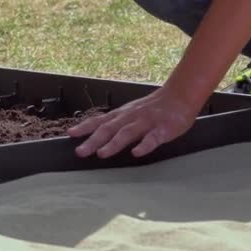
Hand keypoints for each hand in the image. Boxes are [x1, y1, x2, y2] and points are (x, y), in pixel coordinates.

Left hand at [67, 88, 200, 158]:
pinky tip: (137, 153)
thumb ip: (114, 124)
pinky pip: (153, 138)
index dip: (84, 127)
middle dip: (93, 140)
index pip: (99, 121)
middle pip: (108, 129)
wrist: (180, 96)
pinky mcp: (163, 129)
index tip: (70, 134)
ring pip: (127, 133)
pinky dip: (144, 145)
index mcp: (121, 115)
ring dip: (114, 143)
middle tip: (80, 152)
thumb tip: (95, 137)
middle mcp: (130, 118)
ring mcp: (146, 122)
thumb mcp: (129, 113)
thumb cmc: (152, 108)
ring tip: (102, 154)